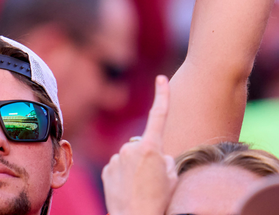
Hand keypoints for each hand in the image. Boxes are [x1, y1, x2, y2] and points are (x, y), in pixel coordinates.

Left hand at [103, 76, 176, 214]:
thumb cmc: (159, 200)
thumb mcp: (172, 177)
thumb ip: (165, 158)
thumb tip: (157, 155)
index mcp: (152, 147)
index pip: (159, 115)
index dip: (162, 95)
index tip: (162, 78)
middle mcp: (131, 147)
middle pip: (144, 145)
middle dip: (149, 156)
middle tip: (152, 180)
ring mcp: (117, 157)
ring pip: (130, 156)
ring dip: (135, 167)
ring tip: (140, 187)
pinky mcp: (107, 168)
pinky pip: (118, 166)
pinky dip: (123, 175)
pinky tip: (127, 189)